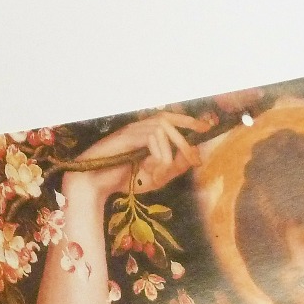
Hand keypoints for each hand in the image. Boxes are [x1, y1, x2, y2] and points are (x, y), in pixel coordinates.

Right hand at [67, 110, 216, 201]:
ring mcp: (132, 129)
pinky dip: (159, 155)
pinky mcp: (126, 135)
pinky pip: (152, 137)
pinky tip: (152, 169)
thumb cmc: (124, 179)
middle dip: (186, 140)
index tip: (206, 127)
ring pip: (162, 129)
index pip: (170, 118)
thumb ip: (174, 167)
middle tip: (195, 160)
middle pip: (170, 120)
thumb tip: (192, 156)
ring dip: (170, 152)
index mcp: (146, 134)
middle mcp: (140, 127)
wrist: (97, 185)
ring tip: (163, 172)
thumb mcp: (157, 177)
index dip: (188, 120)